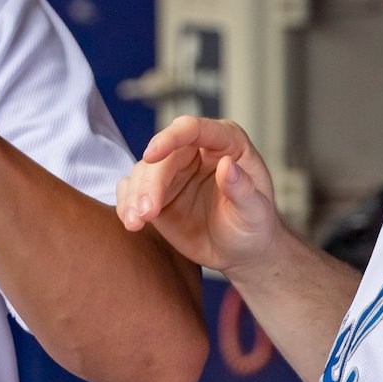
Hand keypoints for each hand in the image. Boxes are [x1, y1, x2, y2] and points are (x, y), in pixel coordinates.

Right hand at [115, 116, 285, 274]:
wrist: (240, 252)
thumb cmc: (255, 227)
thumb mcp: (256, 212)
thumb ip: (243, 189)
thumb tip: (227, 166)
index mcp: (225, 143)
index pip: (193, 130)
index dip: (170, 138)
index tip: (151, 154)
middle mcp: (194, 151)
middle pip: (162, 156)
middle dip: (149, 184)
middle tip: (147, 213)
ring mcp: (172, 171)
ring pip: (142, 172)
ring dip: (134, 196)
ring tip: (136, 222)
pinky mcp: (155, 191)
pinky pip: (131, 189)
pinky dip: (126, 204)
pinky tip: (132, 222)